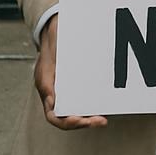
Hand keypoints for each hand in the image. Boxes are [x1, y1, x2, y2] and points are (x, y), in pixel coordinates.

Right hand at [35, 15, 107, 130]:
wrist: (60, 32)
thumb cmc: (51, 51)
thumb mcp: (46, 67)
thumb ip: (47, 84)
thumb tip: (52, 103)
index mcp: (50, 96)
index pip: (56, 117)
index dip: (68, 122)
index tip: (80, 120)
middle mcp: (62, 97)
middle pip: (73, 117)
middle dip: (86, 122)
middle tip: (100, 121)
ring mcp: (74, 91)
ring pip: (83, 110)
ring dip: (93, 116)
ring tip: (103, 119)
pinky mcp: (85, 83)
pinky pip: (92, 96)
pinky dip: (99, 102)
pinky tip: (109, 103)